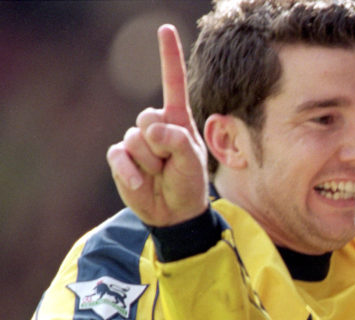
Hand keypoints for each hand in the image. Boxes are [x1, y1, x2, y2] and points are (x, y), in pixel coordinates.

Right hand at [107, 24, 208, 226]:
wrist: (175, 214)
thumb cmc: (189, 185)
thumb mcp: (193, 162)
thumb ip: (178, 141)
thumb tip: (152, 131)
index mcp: (177, 120)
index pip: (172, 83)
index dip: (168, 57)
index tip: (165, 29)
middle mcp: (155, 126)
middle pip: (148, 118)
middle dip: (162, 144)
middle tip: (171, 164)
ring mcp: (136, 142)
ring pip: (136, 139)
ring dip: (151, 162)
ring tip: (161, 174)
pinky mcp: (121, 158)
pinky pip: (120, 157)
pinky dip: (131, 172)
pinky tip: (141, 183)